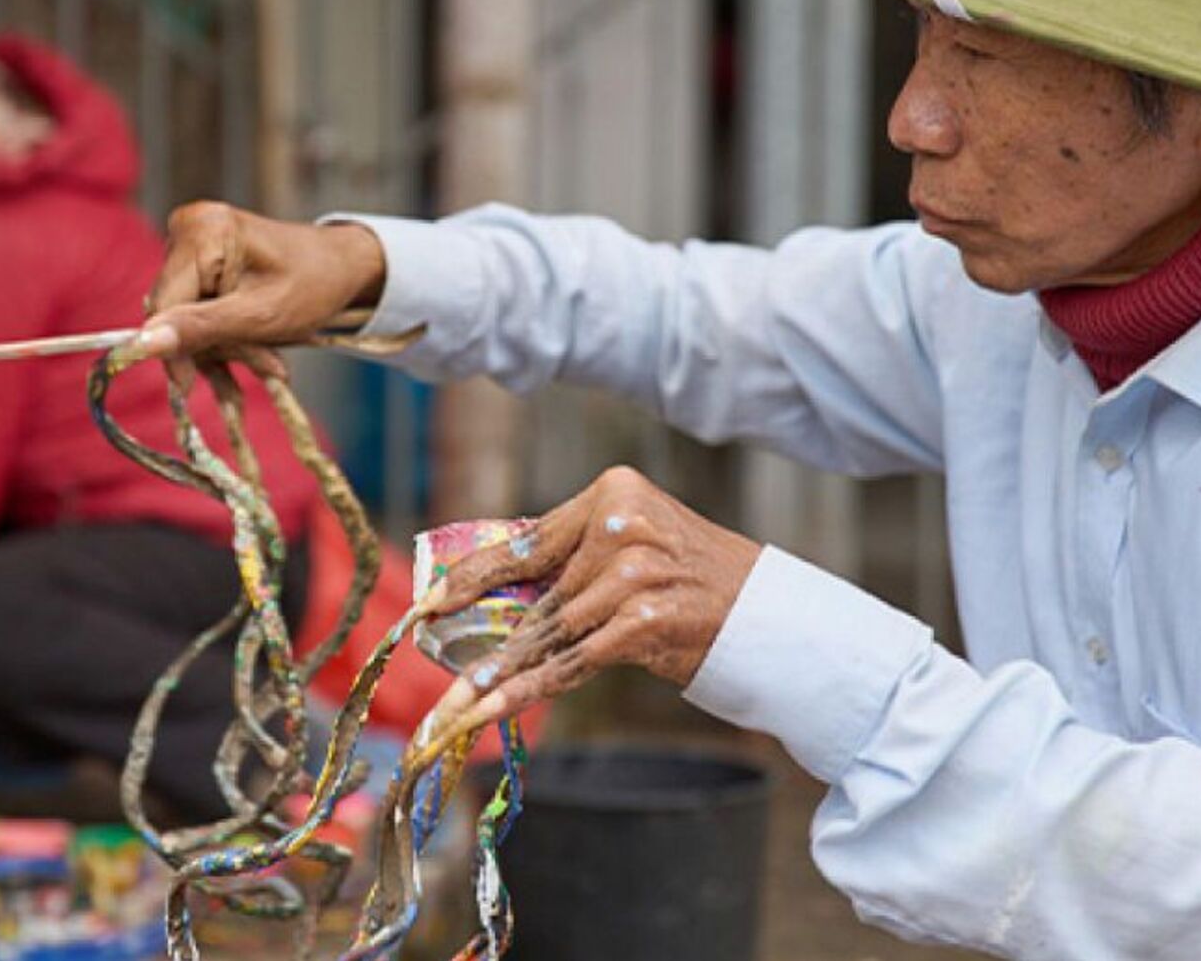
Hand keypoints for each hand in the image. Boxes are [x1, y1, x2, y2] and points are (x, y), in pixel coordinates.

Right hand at [140, 201, 386, 363]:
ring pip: (186, 316)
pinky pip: (197, 309)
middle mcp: (189, 228)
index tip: (189, 386)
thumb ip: (201, 328)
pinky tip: (258, 349)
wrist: (344, 266)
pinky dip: (225, 336)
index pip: (163, 303)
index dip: (173, 348)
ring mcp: (194, 243)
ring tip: (270, 361)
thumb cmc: (314, 284)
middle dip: (214, 347)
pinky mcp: (201, 261)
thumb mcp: (260, 316)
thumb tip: (143, 344)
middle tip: (265, 366)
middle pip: (174, 310)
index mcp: (203, 232)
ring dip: (224, 347)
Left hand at [416, 467, 762, 745]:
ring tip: (456, 704)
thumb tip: (489, 591)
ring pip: (549, 632)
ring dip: (500, 673)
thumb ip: (572, 559)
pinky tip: (491, 708)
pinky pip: (572, 661)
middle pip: (536, 594)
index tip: (428, 605)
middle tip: (435, 662)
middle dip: (482, 637)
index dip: (470, 579)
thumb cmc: (693, 582)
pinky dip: (528, 689)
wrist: (772, 615)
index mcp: (613, 493)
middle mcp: (623, 525)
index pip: (526, 541)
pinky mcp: (645, 621)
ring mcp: (635, 573)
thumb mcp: (635, 546)